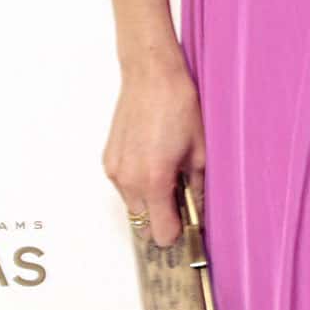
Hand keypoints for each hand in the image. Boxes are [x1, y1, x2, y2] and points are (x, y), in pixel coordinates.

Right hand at [105, 50, 203, 248]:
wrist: (151, 75)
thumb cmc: (178, 106)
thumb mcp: (200, 153)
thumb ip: (197, 190)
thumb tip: (199, 213)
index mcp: (153, 181)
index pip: (161, 234)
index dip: (178, 232)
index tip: (190, 224)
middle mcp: (128, 180)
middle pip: (145, 224)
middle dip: (164, 218)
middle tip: (183, 198)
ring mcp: (115, 170)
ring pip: (133, 206)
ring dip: (150, 201)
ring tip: (168, 174)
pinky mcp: (109, 159)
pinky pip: (124, 187)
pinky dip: (138, 185)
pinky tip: (154, 162)